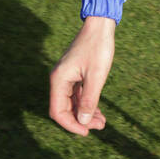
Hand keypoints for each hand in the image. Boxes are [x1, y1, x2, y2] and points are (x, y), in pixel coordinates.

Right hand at [49, 16, 115, 135]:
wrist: (100, 26)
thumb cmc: (98, 48)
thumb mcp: (96, 76)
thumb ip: (89, 99)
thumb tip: (83, 121)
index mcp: (59, 80)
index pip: (58, 111)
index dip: (71, 124)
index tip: (86, 132)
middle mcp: (59, 79)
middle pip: (64, 109)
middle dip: (80, 120)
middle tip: (99, 126)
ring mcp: (67, 77)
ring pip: (72, 103)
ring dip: (85, 113)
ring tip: (102, 122)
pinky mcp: (75, 74)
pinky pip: (77, 94)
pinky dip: (86, 103)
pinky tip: (98, 112)